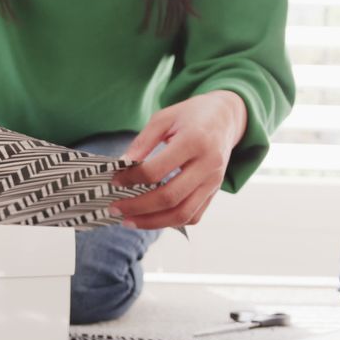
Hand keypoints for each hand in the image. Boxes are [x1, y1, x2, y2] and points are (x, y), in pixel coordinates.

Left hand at [109, 91, 246, 228]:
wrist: (225, 117)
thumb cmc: (191, 116)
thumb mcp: (164, 118)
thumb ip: (143, 142)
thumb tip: (122, 165)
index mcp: (194, 141)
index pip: (156, 171)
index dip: (131, 179)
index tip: (114, 181)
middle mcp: (208, 165)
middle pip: (170, 197)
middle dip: (137, 207)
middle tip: (115, 208)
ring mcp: (213, 182)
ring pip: (183, 214)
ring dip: (153, 222)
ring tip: (129, 221)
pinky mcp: (214, 192)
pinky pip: (193, 216)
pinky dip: (171, 222)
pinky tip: (152, 218)